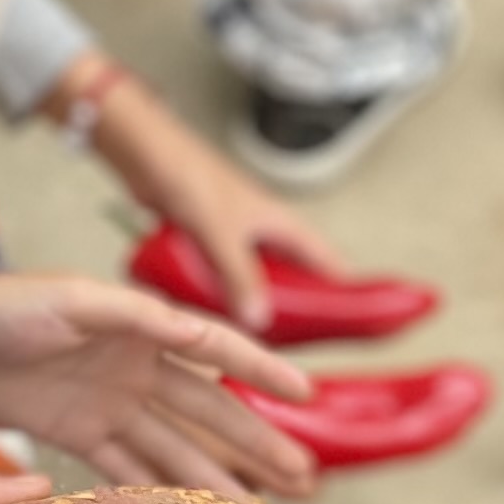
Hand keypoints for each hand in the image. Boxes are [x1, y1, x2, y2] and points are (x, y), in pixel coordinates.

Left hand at [0, 272, 319, 499]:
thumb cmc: (11, 304)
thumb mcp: (73, 301)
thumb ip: (134, 316)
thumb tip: (196, 335)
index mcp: (143, 330)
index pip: (216, 352)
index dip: (261, 371)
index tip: (306, 395)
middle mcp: (138, 371)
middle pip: (209, 413)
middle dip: (256, 444)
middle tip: (304, 477)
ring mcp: (113, 406)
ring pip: (177, 449)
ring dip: (217, 479)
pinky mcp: (81, 435)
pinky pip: (129, 470)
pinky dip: (158, 495)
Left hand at [78, 74, 348, 330]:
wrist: (146, 154)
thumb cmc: (189, 174)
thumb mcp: (221, 232)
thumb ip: (240, 275)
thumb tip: (260, 318)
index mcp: (282, 225)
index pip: (328, 265)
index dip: (347, 295)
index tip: (357, 328)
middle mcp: (265, 234)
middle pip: (295, 282)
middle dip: (298, 314)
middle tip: (297, 348)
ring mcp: (238, 241)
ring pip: (260, 284)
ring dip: (258, 308)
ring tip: (257, 342)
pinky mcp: (211, 246)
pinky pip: (227, 281)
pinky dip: (226, 299)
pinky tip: (217, 320)